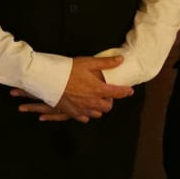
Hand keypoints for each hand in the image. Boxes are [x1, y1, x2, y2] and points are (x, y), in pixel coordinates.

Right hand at [11, 55, 131, 122]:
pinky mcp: (72, 113)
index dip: (126, 91)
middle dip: (109, 101)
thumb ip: (106, 63)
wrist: (50, 79)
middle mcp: (93, 102)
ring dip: (98, 108)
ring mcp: (82, 109)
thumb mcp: (88, 62)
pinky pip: (84, 118)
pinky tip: (84, 106)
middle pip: (108, 107)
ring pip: (97, 114)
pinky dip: (87, 113)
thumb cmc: (69, 69)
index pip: (118, 93)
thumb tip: (121, 60)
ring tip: (95, 99)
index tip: (129, 90)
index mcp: (99, 89)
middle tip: (106, 93)